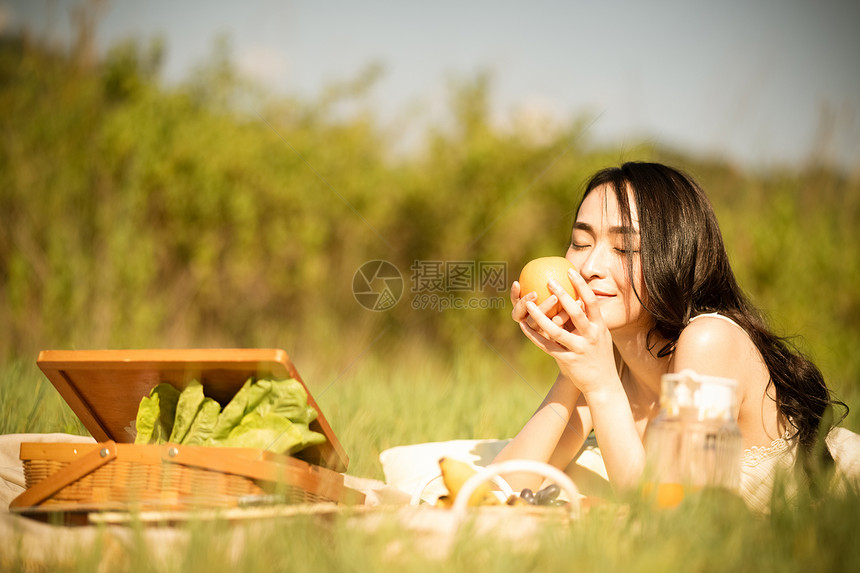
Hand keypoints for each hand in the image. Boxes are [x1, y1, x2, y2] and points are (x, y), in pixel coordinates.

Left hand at [519, 269, 618, 396]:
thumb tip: (578, 297)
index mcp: (599, 326)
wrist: (602, 384)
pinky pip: (547, 345)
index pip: (591, 301)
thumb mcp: (600, 335)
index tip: (570, 271)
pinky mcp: (567, 360)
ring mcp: (579, 348)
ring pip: (557, 330)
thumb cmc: (598, 354)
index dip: (581, 285)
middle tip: (549, 281)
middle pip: (576, 312)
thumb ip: (590, 319)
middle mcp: (590, 336)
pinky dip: (534, 335)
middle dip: (563, 295)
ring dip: (541, 316)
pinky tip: (522, 326)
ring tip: (528, 303)